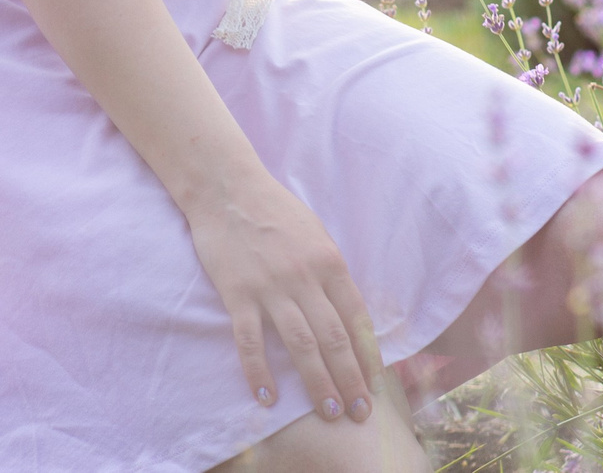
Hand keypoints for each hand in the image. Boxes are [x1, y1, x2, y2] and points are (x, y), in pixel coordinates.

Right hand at [184, 170, 381, 423]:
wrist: (227, 188)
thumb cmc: (275, 211)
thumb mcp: (316, 235)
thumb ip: (330, 274)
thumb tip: (348, 315)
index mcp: (329, 262)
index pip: (357, 319)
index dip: (368, 356)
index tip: (375, 385)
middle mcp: (305, 277)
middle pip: (334, 339)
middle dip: (350, 380)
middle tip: (359, 414)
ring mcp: (270, 287)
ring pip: (301, 345)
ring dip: (318, 383)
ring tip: (329, 413)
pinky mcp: (238, 294)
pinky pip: (250, 340)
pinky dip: (259, 371)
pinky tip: (267, 397)